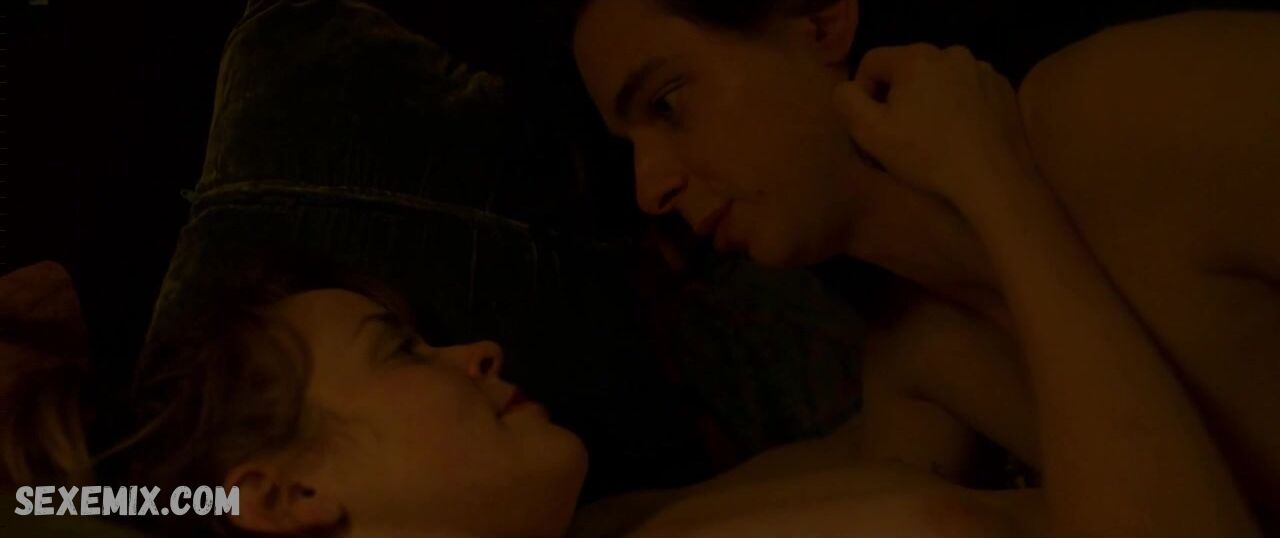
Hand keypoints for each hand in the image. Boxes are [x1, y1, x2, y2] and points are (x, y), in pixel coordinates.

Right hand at [833, 44, 1036, 205]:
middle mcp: (951, 52)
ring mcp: (982, 69)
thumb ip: (846, 100)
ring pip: (939, 80)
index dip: (862, 94)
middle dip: (898, 98)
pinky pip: (968, 91)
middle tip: (900, 135)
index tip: (871, 125)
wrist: (992, 179)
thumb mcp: (870, 132)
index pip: (872, 62)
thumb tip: (847, 88)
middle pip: (907, 70)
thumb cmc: (926, 155)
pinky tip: (960, 136)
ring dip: (929, 101)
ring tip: (933, 137)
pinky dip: (959, 107)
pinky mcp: (1003, 89)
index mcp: (916, 57)